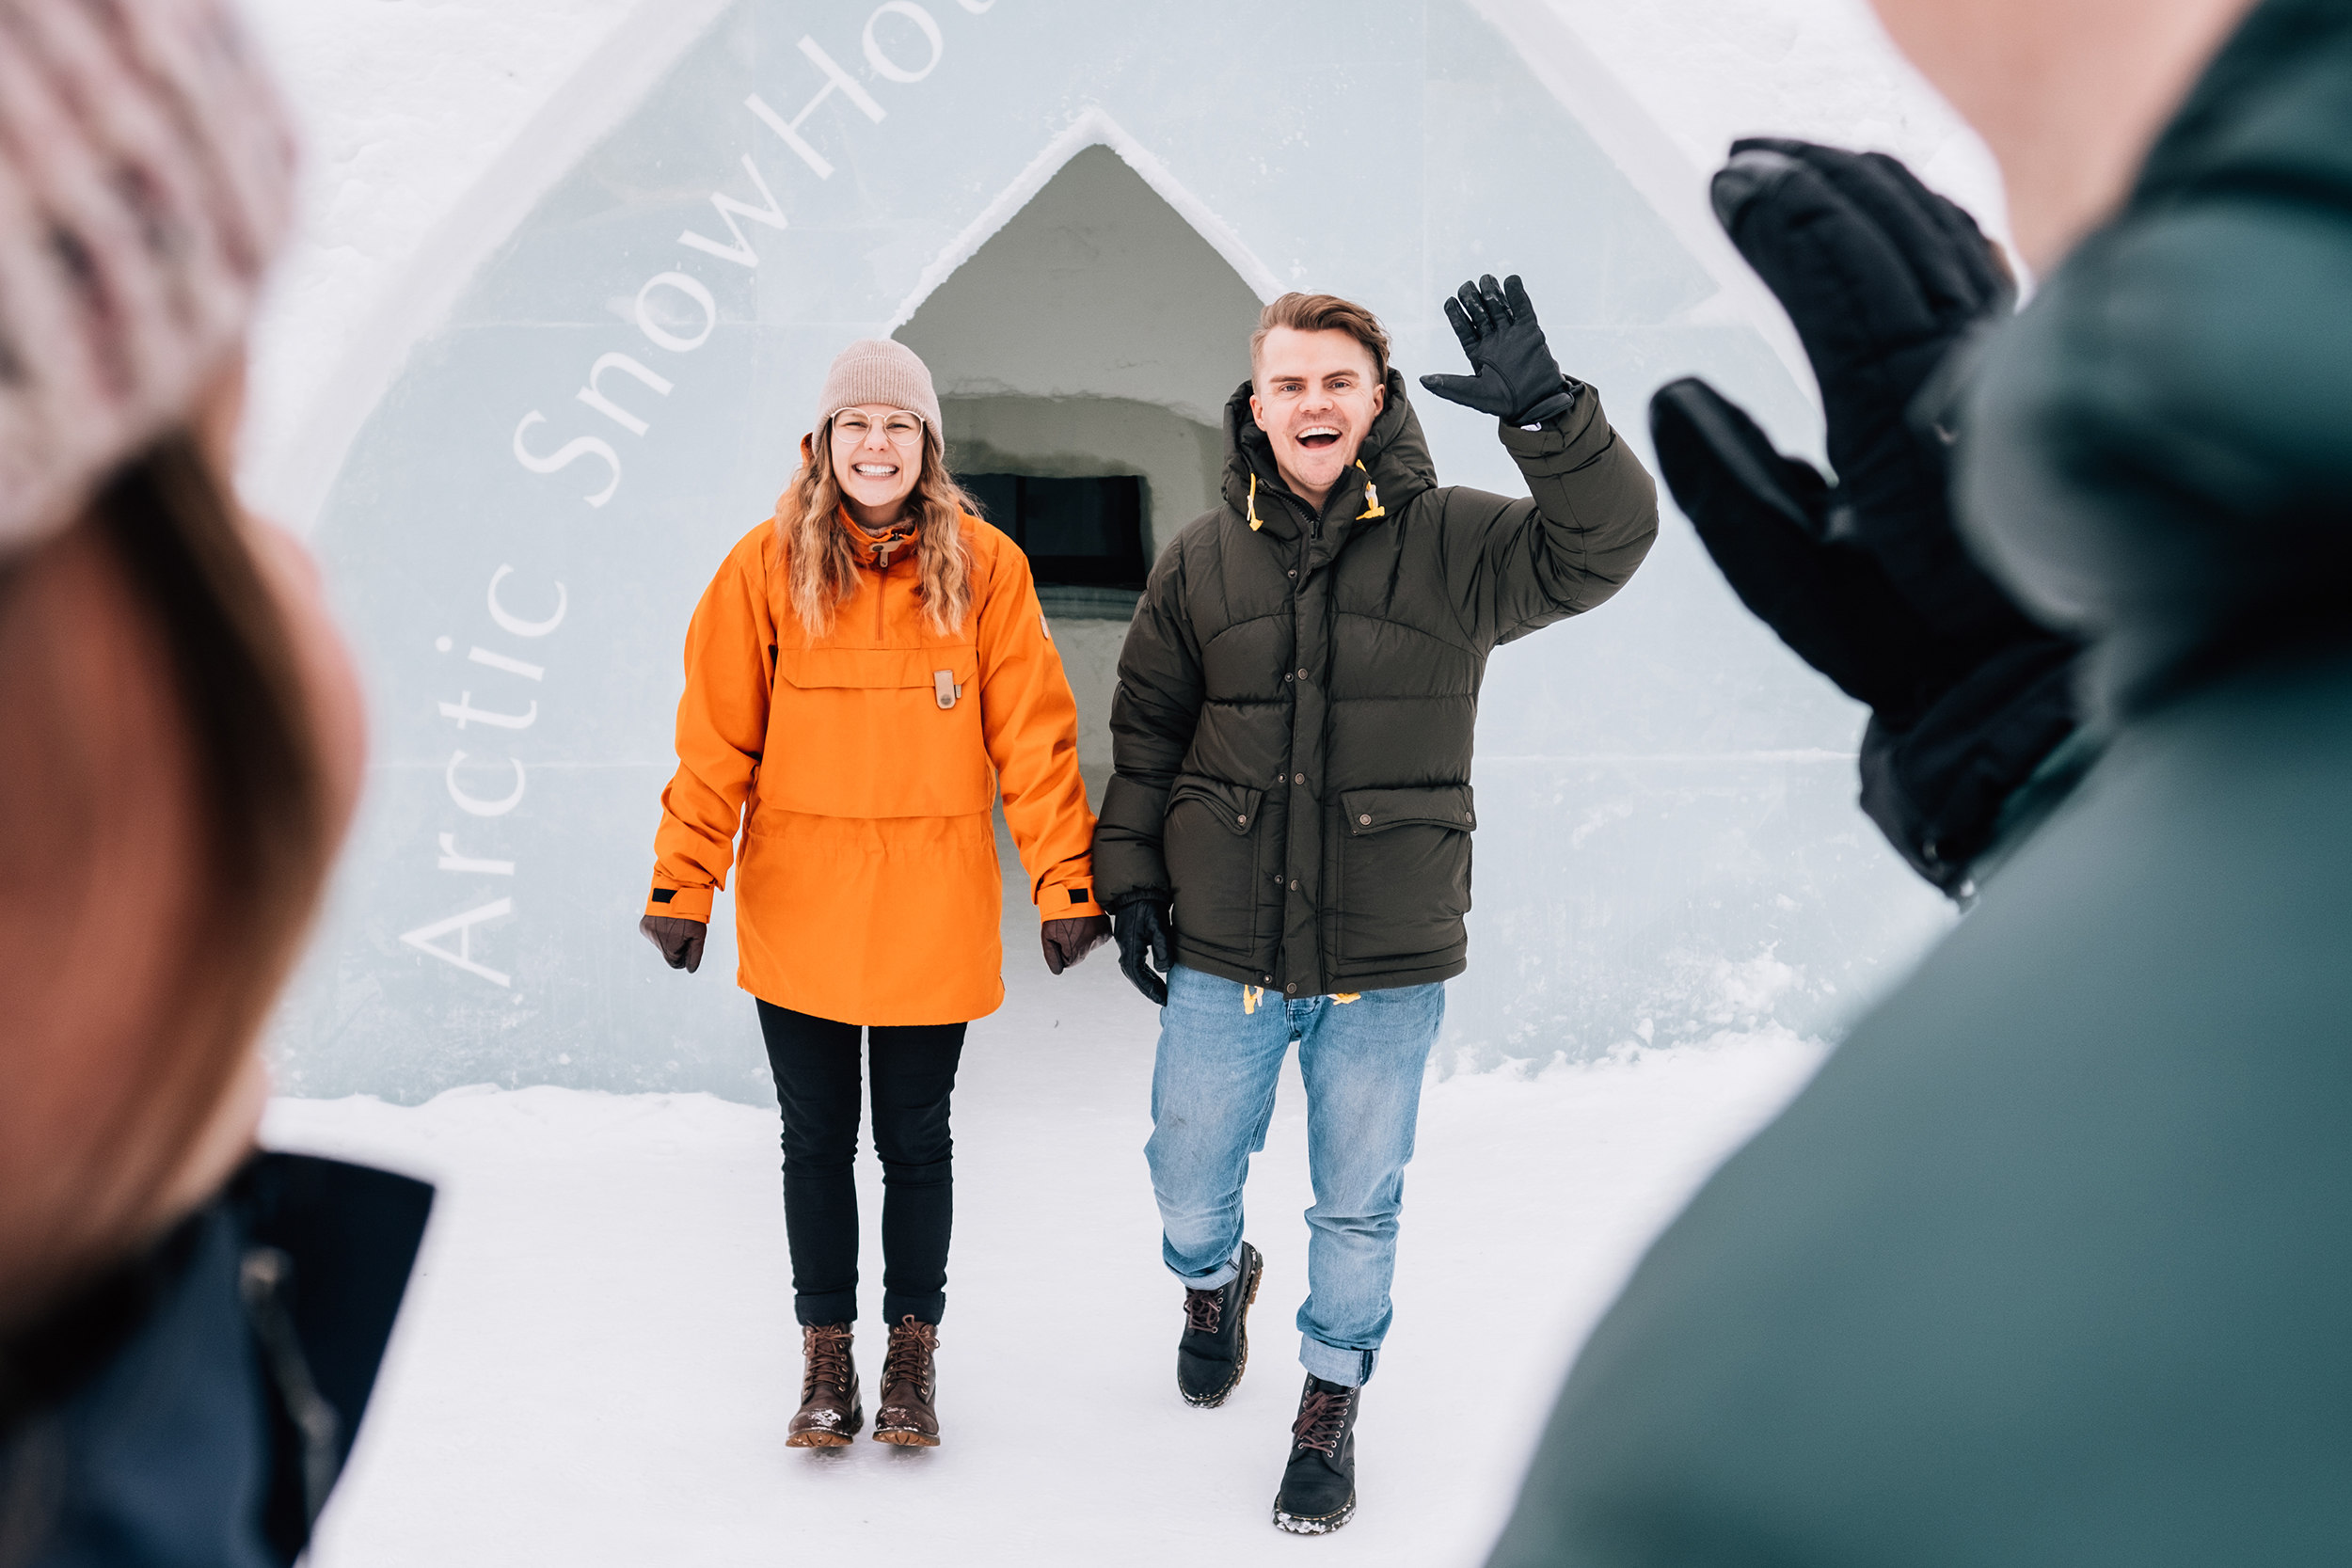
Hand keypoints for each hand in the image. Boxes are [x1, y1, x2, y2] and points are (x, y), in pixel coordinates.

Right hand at [639, 914, 705, 972]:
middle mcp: (656, 941)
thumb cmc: (691, 913)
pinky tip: (666, 921)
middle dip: (676, 946)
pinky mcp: (643, 926)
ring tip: (675, 923)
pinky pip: (653, 935)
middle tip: (684, 931)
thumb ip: (695, 954)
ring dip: (668, 937)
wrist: (677, 890)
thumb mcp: (699, 934)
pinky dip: (659, 930)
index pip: (675, 963)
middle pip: (667, 953)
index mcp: (670, 946)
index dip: (684, 956)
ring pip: (660, 944)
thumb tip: (690, 970)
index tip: (689, 946)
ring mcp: (648, 933)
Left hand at [1041, 914, 1110, 974]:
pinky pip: (1097, 937)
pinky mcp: (1106, 929)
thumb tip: (1057, 971)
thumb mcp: (1047, 935)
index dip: (1060, 950)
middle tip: (1066, 928)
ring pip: (1089, 946)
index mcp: (1076, 950)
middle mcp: (1091, 945)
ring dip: (1082, 938)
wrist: (1072, 892)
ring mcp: (1100, 937)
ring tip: (1075, 923)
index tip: (1059, 936)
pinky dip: (1091, 932)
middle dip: (1072, 945)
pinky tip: (1085, 922)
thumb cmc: (1057, 914)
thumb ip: (1051, 956)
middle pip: (1079, 954)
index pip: (1068, 962)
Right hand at [1108, 895, 1171, 1006]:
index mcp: (1131, 946)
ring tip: (1159, 990)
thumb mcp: (1160, 925)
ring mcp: (1125, 942)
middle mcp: (1125, 946)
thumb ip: (1162, 948)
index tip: (1163, 999)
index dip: (1150, 989)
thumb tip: (1164, 969)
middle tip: (1163, 998)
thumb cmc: (1149, 905)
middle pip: (1133, 975)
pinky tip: (1152, 973)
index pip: (1138, 975)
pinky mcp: (1129, 937)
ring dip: (1145, 981)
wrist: (1138, 887)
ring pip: (1132, 968)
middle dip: (1147, 988)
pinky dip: (1143, 971)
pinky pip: (1134, 960)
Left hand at [1419, 273, 1578, 425]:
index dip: (1456, 314)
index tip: (1450, 301)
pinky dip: (1517, 293)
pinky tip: (1510, 281)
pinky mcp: (1530, 331)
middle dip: (1471, 298)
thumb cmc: (1504, 402)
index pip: (1463, 328)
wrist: (1537, 403)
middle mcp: (1493, 340)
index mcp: (1477, 352)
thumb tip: (1422, 380)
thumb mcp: (1472, 394)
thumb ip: (1449, 386)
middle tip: (1466, 287)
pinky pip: (1522, 308)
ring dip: (1491, 292)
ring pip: (1498, 307)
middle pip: (1479, 313)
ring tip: (1485, 280)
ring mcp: (1512, 334)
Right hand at [1652, 140, 2076, 890]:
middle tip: (1742, 156)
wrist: (2022, 683)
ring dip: (1867, 187)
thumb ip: (1725, 485)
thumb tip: (1675, 389)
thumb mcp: (1790, 584)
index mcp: (1895, 424)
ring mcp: (2000, 368)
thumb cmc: (1900, 643)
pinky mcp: (2018, 373)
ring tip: (1799, 163)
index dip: (1780, 219)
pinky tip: (1886, 204)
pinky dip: (1921, 215)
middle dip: (1814, 180)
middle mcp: (1960, 379)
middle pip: (1890, 234)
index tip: (1724, 181)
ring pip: (1940, 236)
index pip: (1838, 279)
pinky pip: (1972, 260)